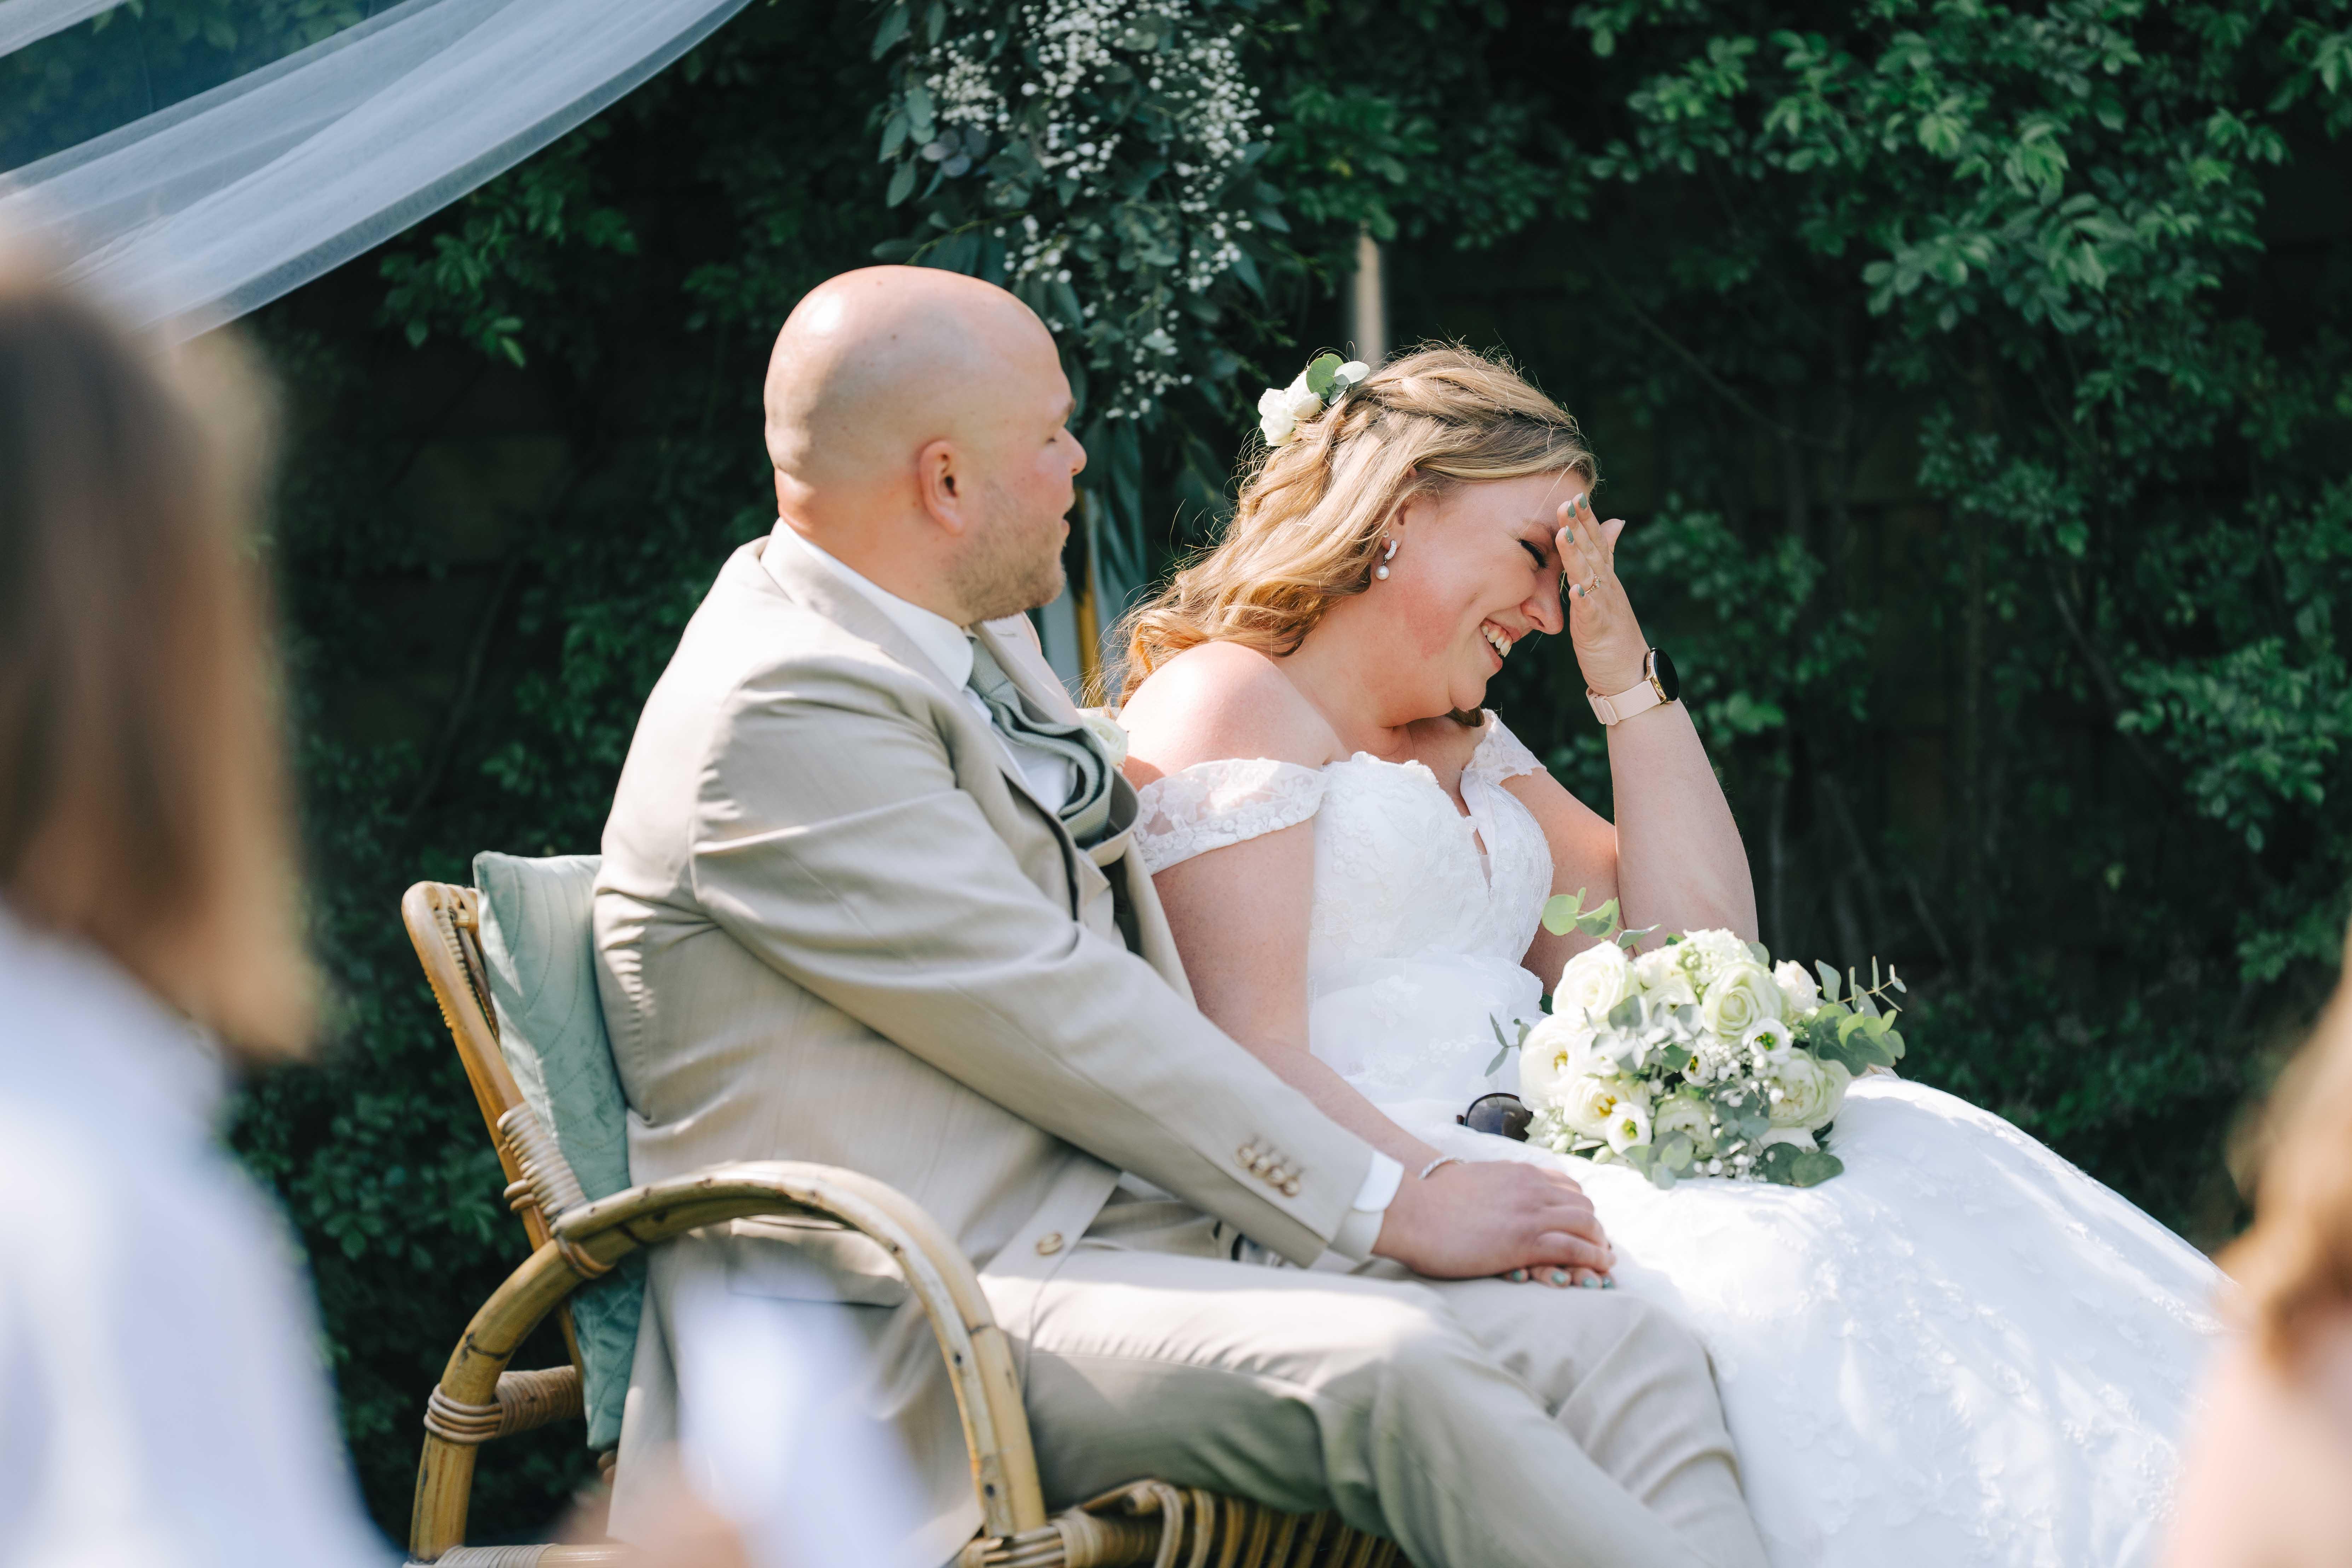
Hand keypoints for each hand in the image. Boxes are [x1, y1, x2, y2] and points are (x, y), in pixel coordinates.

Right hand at [1372, 1159, 1615, 1283]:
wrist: (1412, 1211)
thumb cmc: (1433, 1202)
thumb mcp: (1476, 1181)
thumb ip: (1498, 1187)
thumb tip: (1500, 1195)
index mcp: (1520, 1174)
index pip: (1567, 1187)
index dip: (1579, 1209)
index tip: (1579, 1226)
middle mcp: (1532, 1188)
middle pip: (1583, 1205)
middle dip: (1593, 1228)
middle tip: (1594, 1248)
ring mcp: (1531, 1213)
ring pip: (1586, 1225)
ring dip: (1599, 1245)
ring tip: (1602, 1263)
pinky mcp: (1526, 1240)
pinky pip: (1575, 1248)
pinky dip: (1593, 1258)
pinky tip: (1599, 1269)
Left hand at [1555, 493, 1648, 696]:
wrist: (1630, 674)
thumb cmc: (1613, 631)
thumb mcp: (1606, 589)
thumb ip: (1605, 556)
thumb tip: (1614, 522)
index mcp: (1605, 578)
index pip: (1595, 542)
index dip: (1585, 519)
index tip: (1574, 494)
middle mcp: (1606, 588)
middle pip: (1592, 552)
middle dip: (1579, 526)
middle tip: (1566, 501)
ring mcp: (1604, 608)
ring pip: (1589, 577)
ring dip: (1577, 556)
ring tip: (1563, 535)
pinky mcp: (1599, 632)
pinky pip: (1591, 615)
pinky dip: (1585, 602)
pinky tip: (1575, 590)